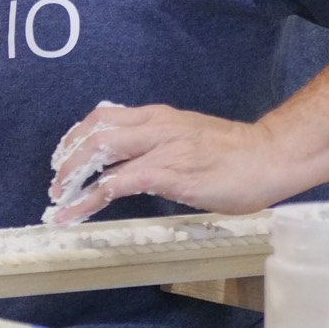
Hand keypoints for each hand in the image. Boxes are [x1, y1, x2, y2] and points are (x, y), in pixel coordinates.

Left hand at [45, 103, 284, 224]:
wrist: (272, 156)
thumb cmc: (236, 153)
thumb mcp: (186, 138)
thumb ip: (158, 145)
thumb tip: (133, 164)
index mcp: (156, 116)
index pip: (103, 117)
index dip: (77, 138)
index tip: (65, 159)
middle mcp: (154, 125)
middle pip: (93, 132)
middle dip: (68, 158)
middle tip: (57, 184)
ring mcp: (160, 147)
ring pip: (100, 151)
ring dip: (73, 176)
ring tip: (59, 199)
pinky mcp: (169, 172)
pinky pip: (119, 181)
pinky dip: (92, 196)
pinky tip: (78, 211)